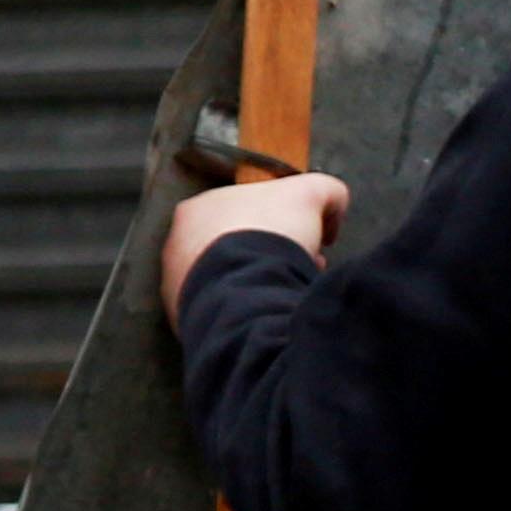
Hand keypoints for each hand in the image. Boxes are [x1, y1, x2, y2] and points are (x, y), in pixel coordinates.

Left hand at [163, 168, 346, 314]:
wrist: (246, 295)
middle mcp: (177, 245)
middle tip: (302, 269)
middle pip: (236, 247)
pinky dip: (245, 312)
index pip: (244, 212)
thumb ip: (325, 190)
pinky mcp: (186, 321)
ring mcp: (177, 286)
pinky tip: (267, 316)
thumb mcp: (310, 196)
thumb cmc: (270, 235)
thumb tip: (333, 203)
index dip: (282, 224)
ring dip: (259, 284)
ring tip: (288, 296)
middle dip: (273, 255)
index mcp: (197, 209)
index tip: (307, 242)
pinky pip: (222, 313)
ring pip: (229, 281)